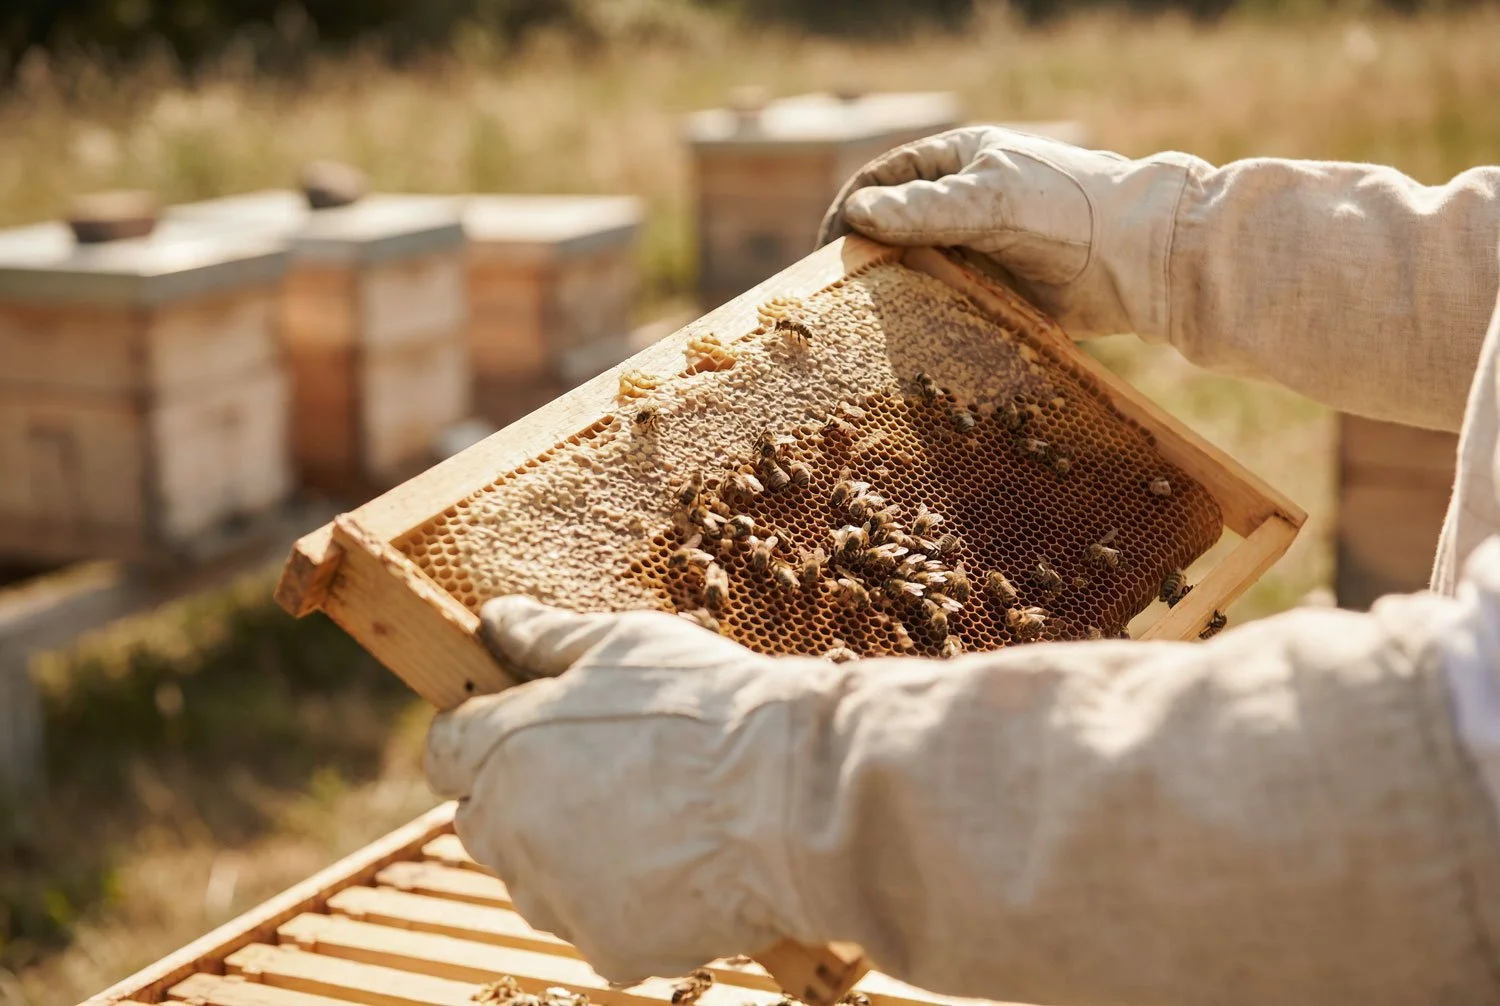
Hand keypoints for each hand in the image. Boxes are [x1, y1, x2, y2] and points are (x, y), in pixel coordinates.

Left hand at [425, 597, 818, 984]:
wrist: (790, 797)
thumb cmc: (710, 705)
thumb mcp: (626, 642)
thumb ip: (547, 636)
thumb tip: (496, 618)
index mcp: (506, 746)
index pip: (444, 751)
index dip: (478, 736)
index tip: (520, 729)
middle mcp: (514, 828)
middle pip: (482, 821)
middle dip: (519, 798)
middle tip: (597, 772)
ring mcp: (559, 895)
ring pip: (536, 880)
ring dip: (568, 855)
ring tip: (649, 817)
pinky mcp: (609, 947)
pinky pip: (597, 926)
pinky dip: (627, 904)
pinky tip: (679, 863)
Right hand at [817, 125, 1201, 340]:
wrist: (1141, 262)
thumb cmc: (1069, 212)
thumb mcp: (991, 200)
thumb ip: (925, 208)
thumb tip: (857, 213)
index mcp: (960, 163)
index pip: (885, 178)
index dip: (851, 209)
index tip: (829, 250)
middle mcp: (964, 206)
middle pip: (895, 229)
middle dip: (867, 258)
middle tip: (839, 295)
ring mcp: (979, 251)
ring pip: (918, 272)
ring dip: (893, 296)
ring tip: (865, 326)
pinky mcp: (996, 295)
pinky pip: (947, 307)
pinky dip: (926, 323)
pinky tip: (908, 345)